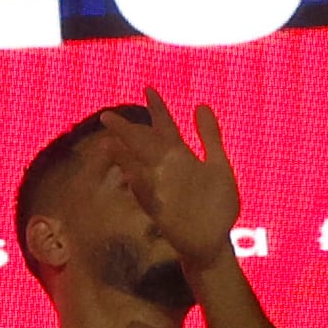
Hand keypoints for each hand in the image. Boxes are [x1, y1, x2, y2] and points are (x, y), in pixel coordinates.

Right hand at [110, 89, 243, 270]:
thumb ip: (209, 137)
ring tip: (109, 143)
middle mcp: (167, 170)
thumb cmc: (216, 203)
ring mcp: (161, 189)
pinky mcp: (159, 210)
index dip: (158, 109)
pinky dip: (138, 184)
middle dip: (129, 131)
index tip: (149, 88)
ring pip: (140, 167)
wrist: (214, 239)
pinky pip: (145, 194)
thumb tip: (200, 105)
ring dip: (124, 156)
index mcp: (182, 157)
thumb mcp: (219, 166)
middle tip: (108, 116)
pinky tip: (129, 172)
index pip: (166, 128)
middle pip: (146, 145)